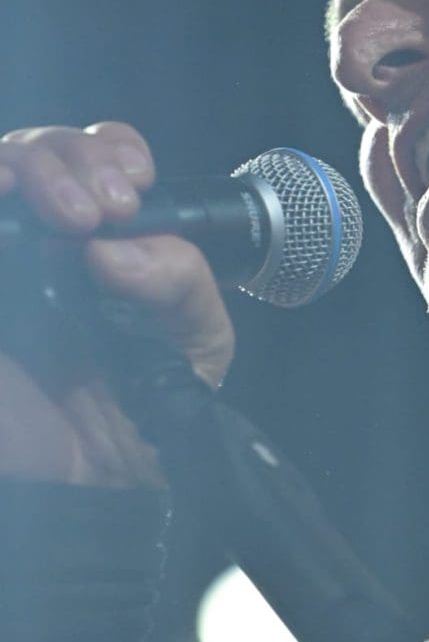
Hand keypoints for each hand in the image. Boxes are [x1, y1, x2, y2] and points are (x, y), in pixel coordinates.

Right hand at [0, 122, 234, 486]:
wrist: (96, 492)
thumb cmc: (147, 416)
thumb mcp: (196, 342)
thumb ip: (181, 281)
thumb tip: (113, 245)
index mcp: (103, 241)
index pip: (91, 156)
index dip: (110, 149)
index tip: (136, 181)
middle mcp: (42, 242)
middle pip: (36, 151)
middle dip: (73, 157)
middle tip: (110, 207)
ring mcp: (7, 267)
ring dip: (35, 166)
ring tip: (77, 218)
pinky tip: (7, 204)